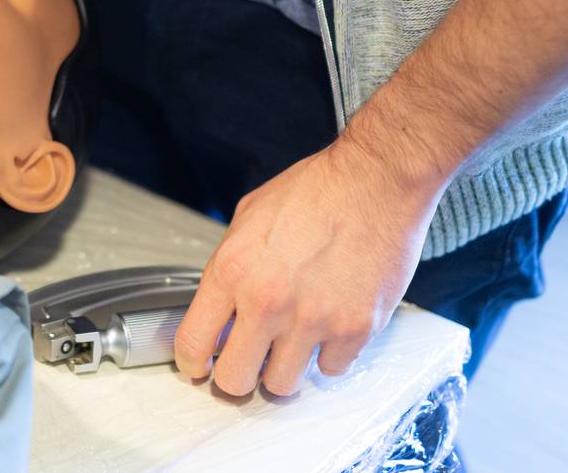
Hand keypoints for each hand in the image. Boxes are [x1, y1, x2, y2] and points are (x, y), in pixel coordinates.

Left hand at [173, 132, 442, 395]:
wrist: (374, 181)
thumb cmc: (314, 191)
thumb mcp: (248, 218)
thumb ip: (230, 266)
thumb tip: (220, 307)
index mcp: (232, 270)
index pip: (193, 343)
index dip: (193, 364)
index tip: (200, 367)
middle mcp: (267, 302)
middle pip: (235, 381)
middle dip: (237, 376)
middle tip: (246, 361)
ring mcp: (313, 320)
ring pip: (282, 385)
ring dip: (283, 368)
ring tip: (290, 341)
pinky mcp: (355, 329)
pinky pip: (331, 369)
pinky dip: (327, 355)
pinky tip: (328, 326)